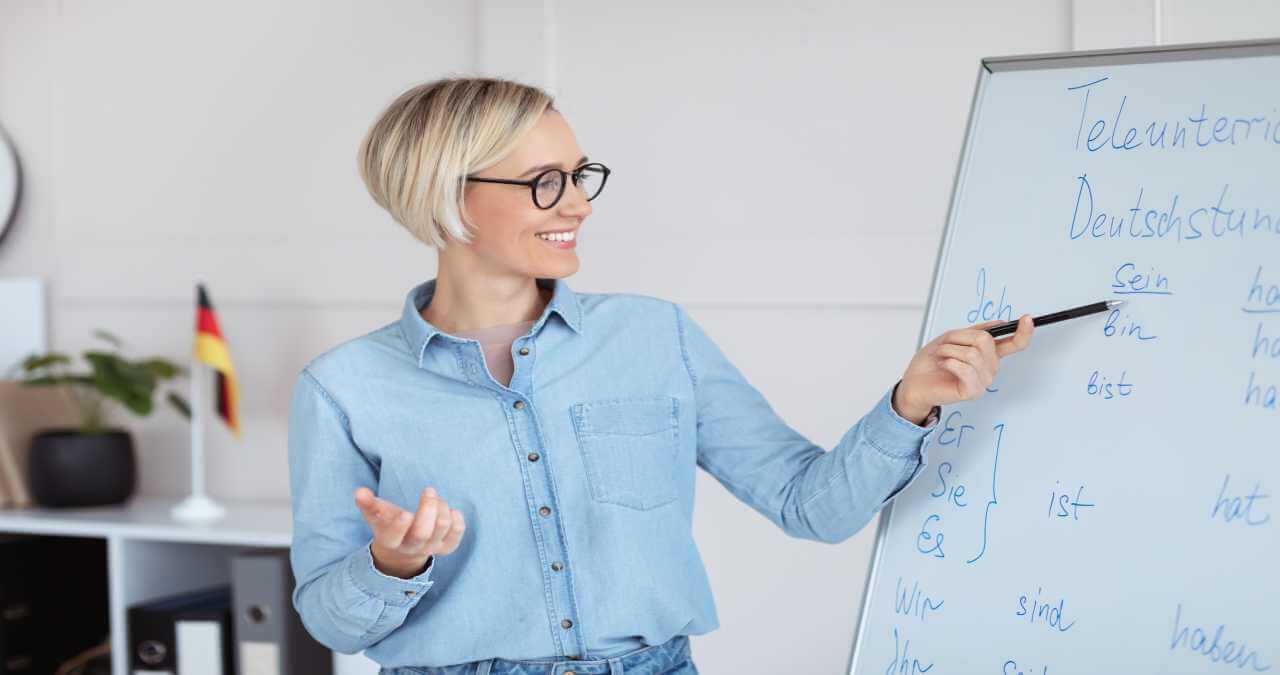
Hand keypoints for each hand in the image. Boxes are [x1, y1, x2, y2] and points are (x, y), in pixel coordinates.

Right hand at [353, 486, 465, 578]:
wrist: (401, 549)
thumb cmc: (387, 524)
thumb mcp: (376, 515)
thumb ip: (368, 504)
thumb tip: (359, 492)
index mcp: (390, 540)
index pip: (394, 535)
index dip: (399, 525)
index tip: (404, 512)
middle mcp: (411, 547)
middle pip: (422, 533)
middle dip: (428, 509)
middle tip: (428, 490)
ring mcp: (430, 548)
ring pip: (441, 529)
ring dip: (442, 507)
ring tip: (436, 498)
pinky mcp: (446, 547)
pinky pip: (456, 535)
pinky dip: (457, 520)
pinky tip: (450, 510)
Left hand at [895, 314, 1034, 417]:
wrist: (914, 382)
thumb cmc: (932, 361)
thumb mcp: (952, 338)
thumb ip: (976, 331)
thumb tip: (999, 323)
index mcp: (988, 355)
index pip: (1014, 344)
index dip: (1023, 332)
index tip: (1027, 318)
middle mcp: (990, 368)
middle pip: (985, 340)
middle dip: (959, 337)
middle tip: (946, 346)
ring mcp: (983, 381)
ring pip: (973, 353)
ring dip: (949, 350)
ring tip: (941, 356)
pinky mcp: (972, 391)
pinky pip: (965, 369)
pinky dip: (949, 362)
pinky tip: (944, 365)